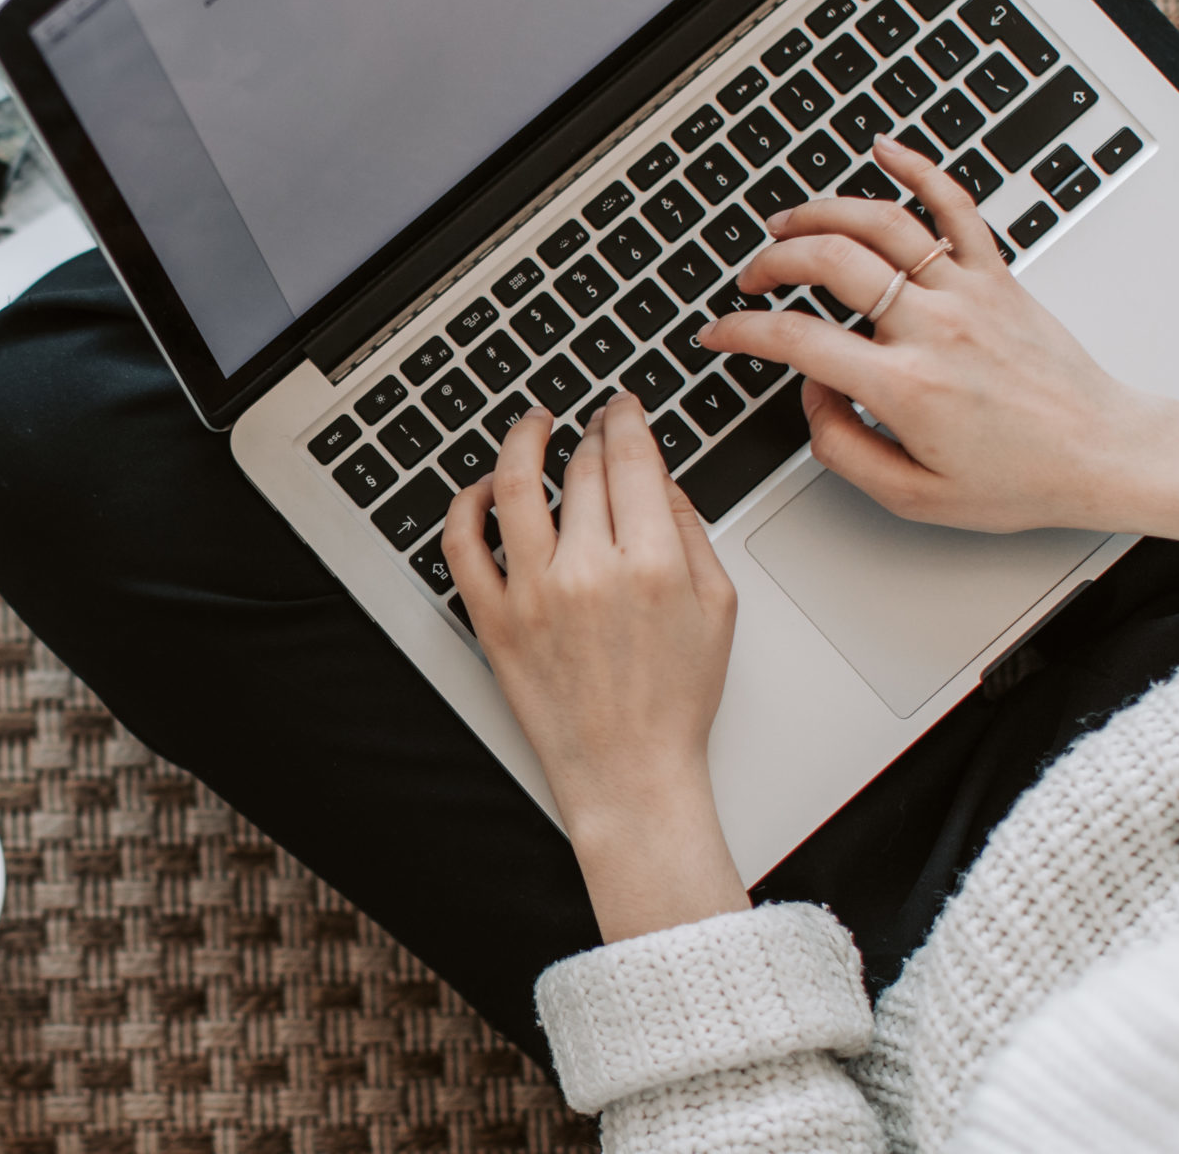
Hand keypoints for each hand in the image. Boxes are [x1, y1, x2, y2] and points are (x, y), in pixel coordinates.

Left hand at [442, 393, 748, 940]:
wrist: (629, 773)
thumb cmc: (675, 699)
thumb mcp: (717, 606)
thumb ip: (689, 530)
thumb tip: (658, 477)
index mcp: (652, 563)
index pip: (631, 458)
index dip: (625, 419)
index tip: (622, 406)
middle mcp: (589, 571)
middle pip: (581, 468)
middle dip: (589, 433)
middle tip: (592, 423)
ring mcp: (533, 594)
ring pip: (517, 486)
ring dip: (522, 442)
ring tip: (532, 425)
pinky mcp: (493, 620)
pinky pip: (462, 545)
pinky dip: (467, 505)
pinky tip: (485, 488)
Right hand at [701, 139, 1178, 547]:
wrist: (1106, 453)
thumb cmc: (1022, 478)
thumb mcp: (915, 497)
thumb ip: (843, 448)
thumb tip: (813, 396)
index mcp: (907, 387)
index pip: (797, 342)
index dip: (741, 332)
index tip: (719, 332)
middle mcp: (935, 327)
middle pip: (830, 263)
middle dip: (772, 263)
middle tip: (752, 280)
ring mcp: (968, 293)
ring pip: (881, 223)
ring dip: (822, 212)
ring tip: (788, 222)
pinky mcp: (998, 276)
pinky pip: (955, 206)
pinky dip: (919, 168)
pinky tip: (886, 149)